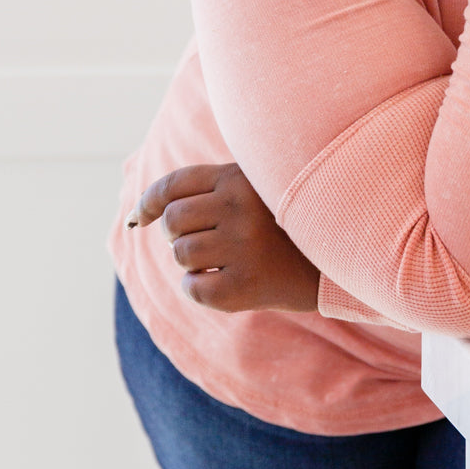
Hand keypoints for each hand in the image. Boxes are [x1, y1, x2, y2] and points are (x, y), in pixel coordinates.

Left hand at [125, 163, 320, 313]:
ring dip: (194, 263)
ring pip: (180, 256)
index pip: (172, 186)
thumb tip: (135, 216)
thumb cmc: (282, 223)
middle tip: (210, 241)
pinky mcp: (243, 286)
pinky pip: (192, 289)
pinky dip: (201, 290)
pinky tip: (228, 283)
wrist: (334, 264)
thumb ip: (204, 189)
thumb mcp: (253, 187)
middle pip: (172, 222)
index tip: (139, 219)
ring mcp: (242, 247)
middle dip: (179, 235)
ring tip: (227, 261)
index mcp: (238, 178)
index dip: (148, 203)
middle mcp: (239, 208)